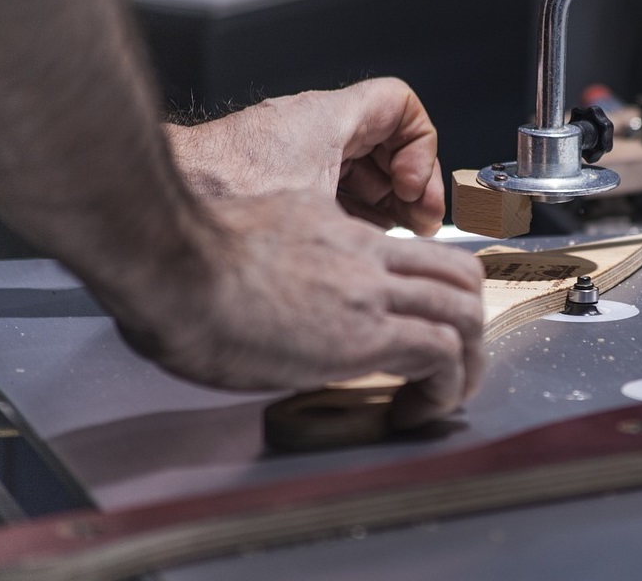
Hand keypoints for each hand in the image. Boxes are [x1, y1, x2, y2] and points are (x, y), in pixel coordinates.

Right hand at [107, 190, 484, 428]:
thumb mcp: (241, 248)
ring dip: (468, 360)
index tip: (421, 327)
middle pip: (457, 276)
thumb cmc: (177, 265)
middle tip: (455, 365)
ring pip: (462, 309)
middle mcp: (363, 253)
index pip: (412, 252)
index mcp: (333, 230)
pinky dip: (444, 386)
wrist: (171, 268)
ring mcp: (369, 290)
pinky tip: (417, 411)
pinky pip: (439, 352)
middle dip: (470, 323)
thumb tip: (266, 299)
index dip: (433, 291)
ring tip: (447, 396)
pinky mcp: (366, 333)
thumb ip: (272, 266)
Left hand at [165, 78, 444, 235]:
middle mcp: (310, 130)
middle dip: (407, 184)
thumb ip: (362, 223)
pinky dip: (351, 211)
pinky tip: (354, 244)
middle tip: (419, 223)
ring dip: (382, 202)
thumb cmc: (220, 192)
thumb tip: (395, 256)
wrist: (158, 203)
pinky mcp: (274, 179)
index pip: (400, 107)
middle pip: (384, 143)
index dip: (420, 148)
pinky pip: (330, 186)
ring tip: (394, 237)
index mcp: (326, 120)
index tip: (412, 190)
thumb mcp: (314, 209)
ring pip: (359, 168)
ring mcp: (292, 155)